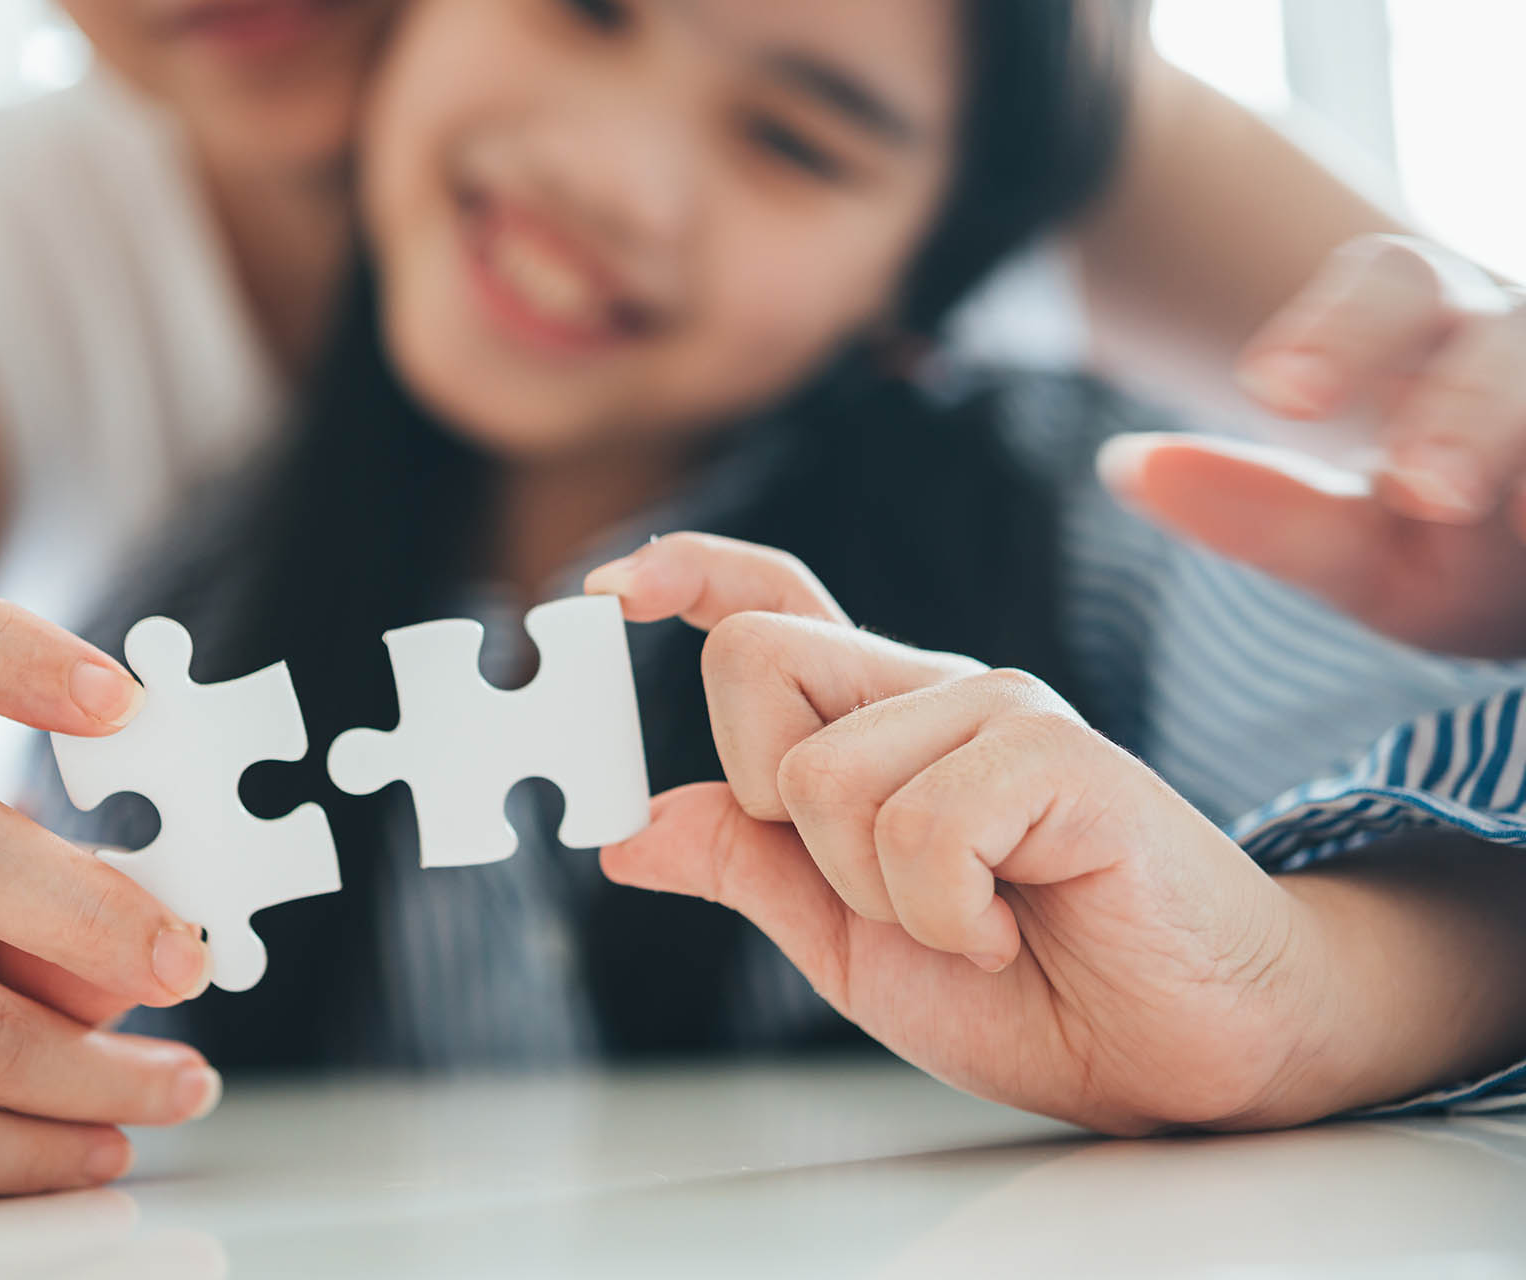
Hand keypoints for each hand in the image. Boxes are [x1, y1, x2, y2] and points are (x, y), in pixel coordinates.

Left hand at [588, 535, 1347, 1134]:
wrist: (1181, 1054)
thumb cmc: (1031, 989)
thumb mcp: (845, 941)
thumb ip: (747, 868)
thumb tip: (625, 828)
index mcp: (877, 724)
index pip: (771, 603)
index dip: (687, 575)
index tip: (606, 589)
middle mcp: (932, 692)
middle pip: (755, 660)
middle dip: (769, 804)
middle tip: (873, 889)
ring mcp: (1001, 709)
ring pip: (821, 775)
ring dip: (876, 896)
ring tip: (976, 923)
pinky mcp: (1063, 754)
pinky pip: (921, 827)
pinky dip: (947, 915)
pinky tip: (1013, 929)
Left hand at [1100, 235, 1525, 655]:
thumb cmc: (1468, 549)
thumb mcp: (1364, 550)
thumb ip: (1259, 512)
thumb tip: (1125, 466)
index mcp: (1448, 329)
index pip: (1392, 281)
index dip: (1342, 329)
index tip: (1274, 395)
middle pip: (1512, 334)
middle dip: (1473, 412)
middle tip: (1423, 490)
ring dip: (1521, 431)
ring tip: (1499, 517)